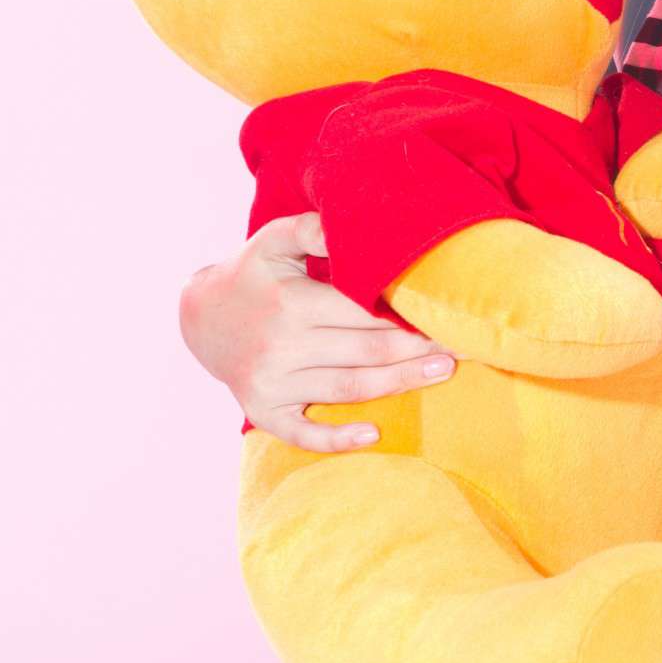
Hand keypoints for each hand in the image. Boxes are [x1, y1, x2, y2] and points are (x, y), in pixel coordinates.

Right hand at [177, 211, 455, 452]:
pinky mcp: (262, 411)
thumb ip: (312, 229)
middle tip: (461, 349)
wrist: (199, 316)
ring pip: (347, 389)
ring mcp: (271, 384)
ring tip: (441, 374)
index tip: (445, 318)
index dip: (406, 317)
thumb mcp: (274, 240)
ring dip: (398, 384)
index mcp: (290, 303)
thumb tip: (354, 223)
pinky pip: (303, 434)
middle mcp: (281, 347)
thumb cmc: (252, 273)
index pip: (360, 313)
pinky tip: (374, 434)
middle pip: (364, 353)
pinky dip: (337, 439)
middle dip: (416, 351)